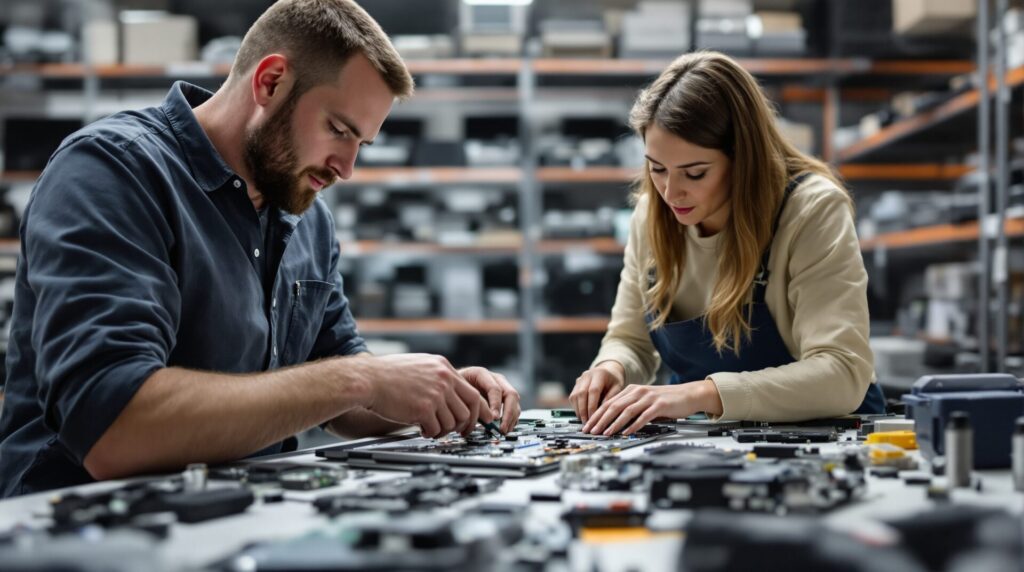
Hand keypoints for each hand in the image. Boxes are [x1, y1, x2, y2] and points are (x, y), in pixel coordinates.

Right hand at [358, 353, 492, 437]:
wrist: (368, 379)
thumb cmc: (387, 374)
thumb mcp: (419, 364)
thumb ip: (437, 375)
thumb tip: (451, 392)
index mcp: (443, 367)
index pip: (472, 392)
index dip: (475, 411)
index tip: (474, 420)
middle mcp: (443, 379)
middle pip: (467, 410)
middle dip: (464, 425)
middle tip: (457, 432)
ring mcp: (435, 394)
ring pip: (453, 422)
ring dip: (443, 430)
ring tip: (431, 429)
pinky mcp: (423, 409)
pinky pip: (437, 429)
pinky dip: (431, 433)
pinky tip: (422, 429)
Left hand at [458, 366, 520, 433]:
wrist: (452, 385)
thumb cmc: (453, 387)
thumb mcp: (458, 391)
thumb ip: (472, 402)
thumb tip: (486, 419)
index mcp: (482, 374)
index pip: (495, 389)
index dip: (496, 405)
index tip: (493, 418)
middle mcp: (495, 379)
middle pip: (511, 394)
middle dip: (508, 414)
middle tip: (501, 428)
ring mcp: (502, 388)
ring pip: (515, 402)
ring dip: (511, 418)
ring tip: (503, 431)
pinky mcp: (504, 398)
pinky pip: (514, 408)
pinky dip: (511, 419)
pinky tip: (505, 428)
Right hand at [569, 361, 625, 422]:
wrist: (608, 371)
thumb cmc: (614, 381)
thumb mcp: (617, 388)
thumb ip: (610, 398)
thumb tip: (601, 413)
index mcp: (599, 374)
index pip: (593, 391)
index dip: (592, 406)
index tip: (593, 418)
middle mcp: (587, 375)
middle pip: (581, 394)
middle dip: (583, 410)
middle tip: (587, 422)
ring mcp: (580, 379)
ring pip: (575, 396)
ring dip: (578, 410)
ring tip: (584, 421)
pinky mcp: (575, 384)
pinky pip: (572, 397)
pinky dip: (576, 407)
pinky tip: (582, 415)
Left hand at [583, 380, 722, 435]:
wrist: (688, 394)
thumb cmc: (666, 400)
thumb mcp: (645, 401)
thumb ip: (630, 408)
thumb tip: (613, 423)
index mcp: (632, 390)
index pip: (609, 403)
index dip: (596, 415)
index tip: (588, 426)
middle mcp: (638, 392)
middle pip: (614, 406)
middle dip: (600, 420)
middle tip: (591, 431)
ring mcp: (648, 398)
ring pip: (626, 411)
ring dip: (614, 423)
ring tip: (605, 433)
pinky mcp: (659, 405)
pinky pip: (643, 416)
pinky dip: (633, 425)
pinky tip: (626, 432)